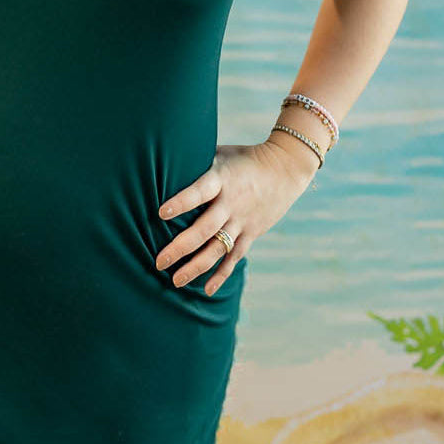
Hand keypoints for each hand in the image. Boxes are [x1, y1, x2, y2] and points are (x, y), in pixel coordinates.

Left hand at [154, 139, 317, 295]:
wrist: (284, 168)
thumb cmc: (243, 158)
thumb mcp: (220, 154)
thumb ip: (196, 162)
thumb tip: (163, 160)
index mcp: (220, 179)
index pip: (199, 192)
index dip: (181, 202)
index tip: (161, 213)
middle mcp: (231, 203)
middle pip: (205, 229)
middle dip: (181, 247)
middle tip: (159, 261)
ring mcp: (242, 220)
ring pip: (217, 248)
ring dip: (196, 266)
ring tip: (175, 280)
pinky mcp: (251, 233)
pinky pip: (234, 257)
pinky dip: (221, 274)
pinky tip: (206, 289)